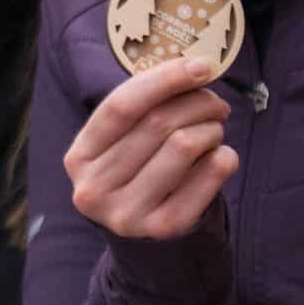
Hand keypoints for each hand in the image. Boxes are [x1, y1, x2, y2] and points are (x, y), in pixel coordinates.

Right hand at [65, 58, 235, 239]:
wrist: (142, 237)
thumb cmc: (136, 172)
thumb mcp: (122, 143)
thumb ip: (146, 108)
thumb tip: (197, 67)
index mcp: (79, 157)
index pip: (121, 105)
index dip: (164, 79)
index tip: (200, 66)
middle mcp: (96, 188)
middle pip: (158, 123)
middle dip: (198, 103)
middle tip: (216, 104)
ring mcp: (128, 213)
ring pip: (185, 145)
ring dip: (211, 129)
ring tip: (213, 131)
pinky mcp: (164, 228)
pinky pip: (209, 176)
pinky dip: (224, 157)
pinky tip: (220, 156)